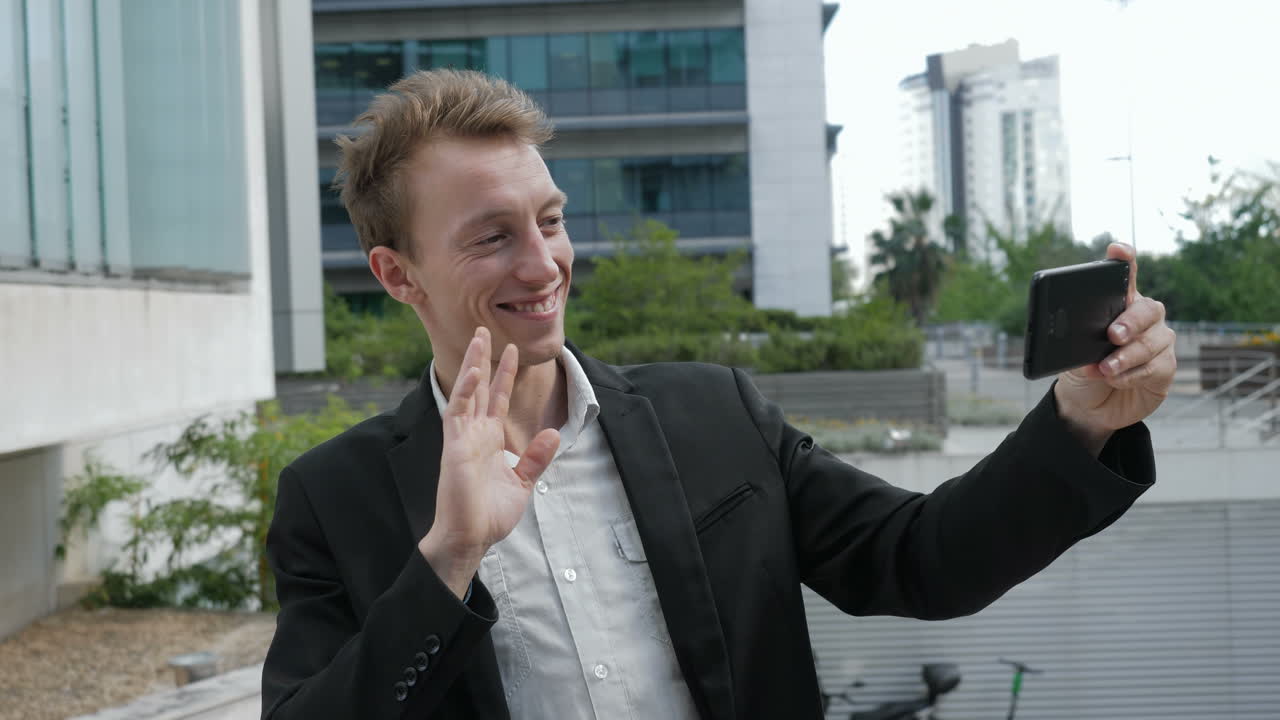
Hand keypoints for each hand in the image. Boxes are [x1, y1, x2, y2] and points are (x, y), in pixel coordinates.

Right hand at [418, 327, 559, 596]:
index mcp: (488, 440)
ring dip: (472, 365)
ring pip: (466, 393)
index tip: (512, 350)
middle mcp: (474, 434)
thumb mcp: (522, 482)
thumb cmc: (490, 514)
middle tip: (484, 330)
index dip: (504, 375)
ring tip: (479, 338)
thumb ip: (536, 458)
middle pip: (479, 388)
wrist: (471, 537)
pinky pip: (458, 413)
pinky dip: (465, 392)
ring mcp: (462, 439)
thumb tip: (553, 433)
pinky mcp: (454, 448)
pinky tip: (474, 372)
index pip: (497, 399)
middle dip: (483, 359)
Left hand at [1053, 243, 1176, 455]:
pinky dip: (1131, 375)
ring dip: (1125, 357)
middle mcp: (1143, 318)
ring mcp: (1158, 341)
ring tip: (1104, 369)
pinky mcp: (1165, 368)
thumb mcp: (1070, 353)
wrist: (1087, 406)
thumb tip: (1083, 343)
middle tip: (1112, 335)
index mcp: (1117, 305)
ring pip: (1152, 342)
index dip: (1124, 261)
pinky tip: (1115, 380)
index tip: (1117, 249)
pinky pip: (1155, 367)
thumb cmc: (1080, 370)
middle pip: (1148, 309)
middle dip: (1130, 322)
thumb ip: (1078, 341)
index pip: (1124, 276)